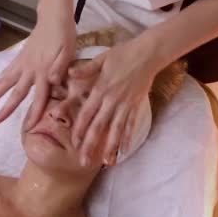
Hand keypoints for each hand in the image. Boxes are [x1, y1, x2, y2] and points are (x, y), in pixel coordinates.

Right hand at [0, 16, 76, 127]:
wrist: (53, 17)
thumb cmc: (64, 36)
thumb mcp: (68, 52)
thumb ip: (60, 67)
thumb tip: (52, 83)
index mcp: (44, 72)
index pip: (40, 97)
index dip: (34, 113)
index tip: (26, 128)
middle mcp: (30, 70)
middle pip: (16, 94)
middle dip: (4, 109)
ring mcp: (23, 64)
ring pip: (5, 83)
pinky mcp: (19, 58)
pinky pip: (5, 72)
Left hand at [69, 40, 157, 166]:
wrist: (148, 54)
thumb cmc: (123, 54)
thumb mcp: (101, 59)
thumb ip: (86, 69)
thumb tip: (69, 74)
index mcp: (101, 90)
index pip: (87, 114)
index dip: (80, 130)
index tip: (74, 143)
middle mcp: (112, 100)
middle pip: (99, 127)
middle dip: (91, 145)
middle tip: (84, 162)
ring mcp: (125, 105)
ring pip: (115, 130)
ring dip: (110, 146)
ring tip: (105, 161)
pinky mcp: (136, 106)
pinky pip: (131, 125)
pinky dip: (127, 138)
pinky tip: (124, 150)